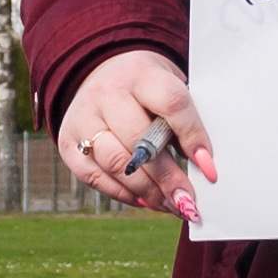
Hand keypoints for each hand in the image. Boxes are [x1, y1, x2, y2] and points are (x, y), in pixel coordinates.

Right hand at [60, 48, 214, 215]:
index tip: (210, 169)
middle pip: (140, 141)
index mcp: (141, 73)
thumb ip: (183, 122)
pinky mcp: (68, 142)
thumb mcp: (169, 88)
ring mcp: (83, 118)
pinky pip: (94, 177)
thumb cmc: (148, 89)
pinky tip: (146, 201)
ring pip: (115, 163)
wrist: (102, 72)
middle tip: (188, 202)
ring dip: (147, 191)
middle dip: (167, 178)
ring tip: (170, 205)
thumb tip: (202, 170)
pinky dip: (123, 194)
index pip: (171, 104)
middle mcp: (107, 93)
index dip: (193, 137)